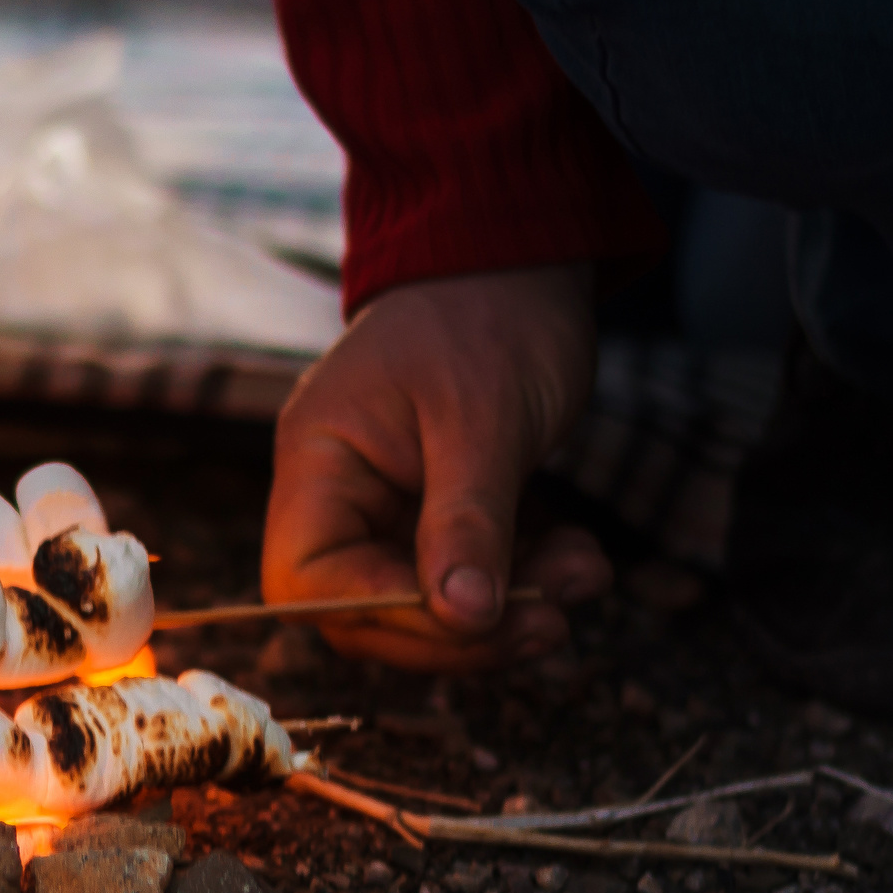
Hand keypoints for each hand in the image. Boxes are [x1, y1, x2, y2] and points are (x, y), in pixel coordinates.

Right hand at [262, 264, 610, 669]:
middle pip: (368, 613)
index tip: (473, 614)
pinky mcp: (439, 517)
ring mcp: (388, 511)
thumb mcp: (484, 420)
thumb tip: (462, 616)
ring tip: (583, 578)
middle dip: (462, 631)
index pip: (309, 581)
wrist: (521, 261)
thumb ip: (468, 522)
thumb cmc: (488, 317)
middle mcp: (339, 497)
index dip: (384, 615)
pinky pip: (469, 582)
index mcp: (318, 464)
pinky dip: (526, 584)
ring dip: (509, 613)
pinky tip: (580, 559)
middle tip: (552, 622)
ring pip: (427, 608)